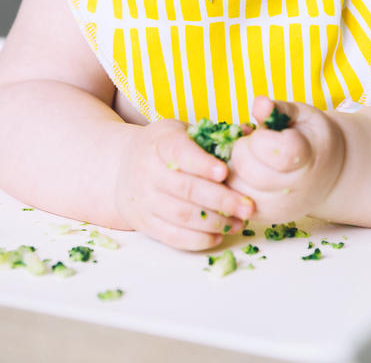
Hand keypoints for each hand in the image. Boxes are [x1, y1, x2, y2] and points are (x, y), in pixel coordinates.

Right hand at [115, 118, 254, 250]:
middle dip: (221, 200)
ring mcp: (144, 200)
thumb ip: (212, 134)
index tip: (224, 172)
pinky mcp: (144, 222)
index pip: (179, 152)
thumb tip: (249, 133)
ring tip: (239, 223)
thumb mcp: (180, 131)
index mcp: (159, 143)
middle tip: (248, 207)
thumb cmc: (162, 147)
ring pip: (182, 215)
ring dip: (215, 223)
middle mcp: (147, 171)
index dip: (201, 163)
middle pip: (186, 189)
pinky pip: (172, 236)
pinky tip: (219, 236)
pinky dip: (198, 239)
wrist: (121, 168)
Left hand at [226, 97, 345, 221]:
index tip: (264, 133)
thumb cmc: (311, 138)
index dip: (260, 138)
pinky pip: (233, 203)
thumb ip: (279, 108)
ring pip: (234, 187)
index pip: (274, 151)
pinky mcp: (264, 218)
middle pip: (247, 169)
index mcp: (308, 158)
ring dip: (232, 169)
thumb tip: (259, 103)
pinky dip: (231, 186)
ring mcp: (280, 208)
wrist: (329, 175)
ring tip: (248, 159)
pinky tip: (243, 174)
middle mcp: (295, 189)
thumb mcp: (302, 116)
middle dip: (241, 151)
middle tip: (252, 145)